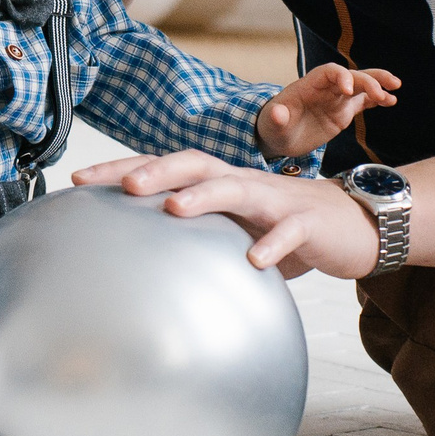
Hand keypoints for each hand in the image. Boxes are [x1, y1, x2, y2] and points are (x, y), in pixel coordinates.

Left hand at [72, 149, 382, 278]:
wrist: (356, 224)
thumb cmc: (287, 229)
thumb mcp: (238, 233)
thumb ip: (200, 242)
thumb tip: (143, 271)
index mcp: (221, 183)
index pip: (165, 166)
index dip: (121, 168)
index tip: (78, 181)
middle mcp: (243, 182)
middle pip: (194, 164)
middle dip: (156, 170)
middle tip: (121, 186)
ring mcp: (277, 198)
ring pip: (236, 187)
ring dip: (204, 196)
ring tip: (173, 209)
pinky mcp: (308, 222)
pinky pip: (289, 231)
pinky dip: (272, 244)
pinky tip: (254, 261)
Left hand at [255, 64, 399, 161]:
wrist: (278, 137)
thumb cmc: (273, 127)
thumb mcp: (272, 125)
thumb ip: (276, 118)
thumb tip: (277, 113)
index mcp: (308, 86)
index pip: (328, 72)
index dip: (341, 76)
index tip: (349, 91)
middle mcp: (325, 89)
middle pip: (350, 76)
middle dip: (366, 81)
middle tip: (381, 93)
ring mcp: (335, 99)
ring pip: (360, 85)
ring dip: (377, 84)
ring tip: (395, 89)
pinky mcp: (342, 111)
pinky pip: (362, 101)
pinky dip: (376, 100)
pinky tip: (391, 100)